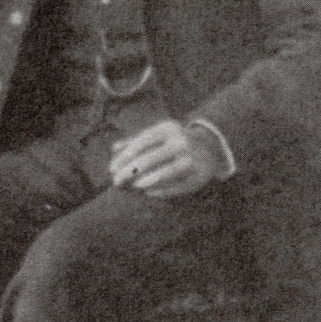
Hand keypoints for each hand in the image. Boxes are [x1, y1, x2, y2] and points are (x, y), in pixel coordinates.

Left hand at [108, 120, 224, 196]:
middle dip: (131, 171)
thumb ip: (135, 141)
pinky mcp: (200, 175)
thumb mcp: (157, 136)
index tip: (112, 169)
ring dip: (147, 180)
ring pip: (167, 171)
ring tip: (132, 187)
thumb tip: (114, 148)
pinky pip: (179, 184)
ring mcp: (193, 158)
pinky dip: (163, 190)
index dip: (125, 156)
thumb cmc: (173, 142)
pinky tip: (148, 193)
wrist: (208, 148)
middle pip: (152, 157)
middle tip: (116, 182)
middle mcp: (182, 141)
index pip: (142, 141)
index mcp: (168, 128)